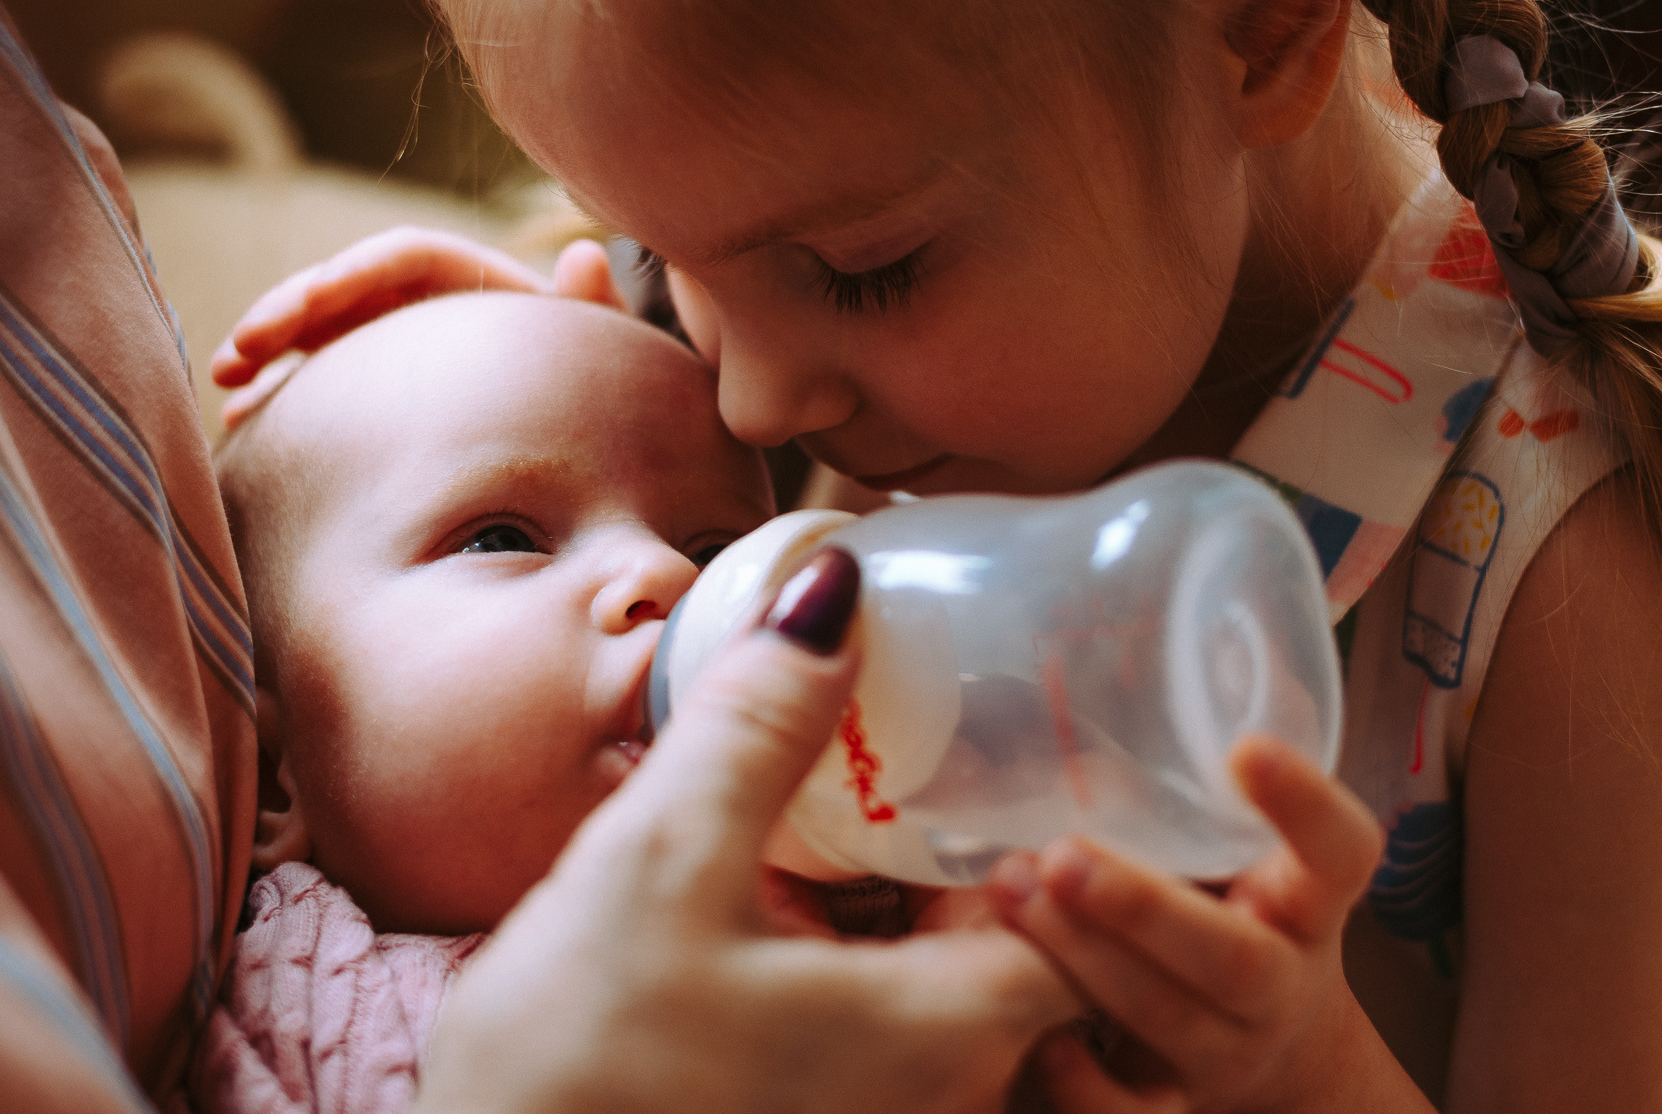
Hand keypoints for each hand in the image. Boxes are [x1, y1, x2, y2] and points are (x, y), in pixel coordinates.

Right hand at [209, 228, 624, 421]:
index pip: (399, 256)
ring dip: (266, 350)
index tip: (309, 301)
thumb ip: (592, 307)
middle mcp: (422, 303)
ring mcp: (391, 344)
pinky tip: (241, 424)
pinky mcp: (374, 387)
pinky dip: (280, 397)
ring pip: (316, 333)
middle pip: (342, 289)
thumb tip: (590, 251)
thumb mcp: (598, 346)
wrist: (592, 428)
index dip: (350, 273)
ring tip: (223, 383)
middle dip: (286, 311)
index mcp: (469, 279)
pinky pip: (317, 382)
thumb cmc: (598, 379)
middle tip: (241, 350)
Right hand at [416, 550, 1076, 1113]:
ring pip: (956, 992)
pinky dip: (879, 959)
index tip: (1040, 743)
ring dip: (932, 901)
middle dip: (998, 846)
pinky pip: (894, 1037)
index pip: (1087, 918)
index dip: (1078, 827)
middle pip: (1030, 951)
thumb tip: (836, 596)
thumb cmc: (575, 1073)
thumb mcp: (659, 865)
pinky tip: (814, 900)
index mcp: (946, 1035)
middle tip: (969, 738)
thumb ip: (758, 728)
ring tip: (894, 801)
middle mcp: (946, 1099)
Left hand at [989, 736, 1400, 1113]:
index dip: (1305, 805)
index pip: (1340, 853)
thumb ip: (1202, 779)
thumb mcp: (1242, 844)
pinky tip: (1037, 1040)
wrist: (1275, 1049)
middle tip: (1063, 855)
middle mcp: (1282, 979)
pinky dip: (1088, 1087)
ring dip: (1086, 963)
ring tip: (1013, 894)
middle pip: (1234, 959)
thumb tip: (1139, 640)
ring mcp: (1232, 1050)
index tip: (1246, 748)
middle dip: (1146, 911)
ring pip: (1172, 1021)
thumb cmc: (1238, 906)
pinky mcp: (1180, 1105)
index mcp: (1310, 900)